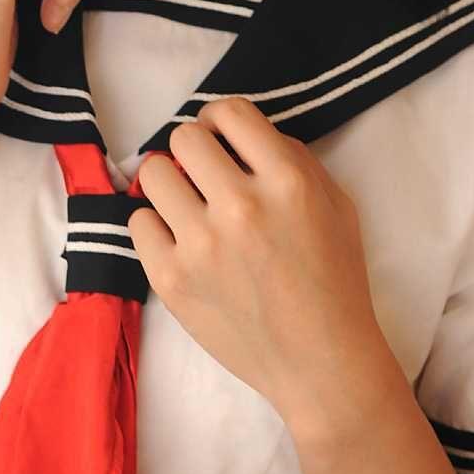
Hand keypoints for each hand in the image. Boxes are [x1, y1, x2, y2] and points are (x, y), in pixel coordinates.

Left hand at [127, 96, 386, 413]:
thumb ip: (292, 159)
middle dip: (195, 151)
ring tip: (190, 207)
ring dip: (172, 184)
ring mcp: (201, 244)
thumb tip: (241, 136)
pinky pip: (138, 222)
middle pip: (183, 137)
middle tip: (206, 177)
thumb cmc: (334, 280)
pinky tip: (181, 242)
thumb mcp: (336, 204)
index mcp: (286, 182)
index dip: (221, 121)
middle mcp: (240, 206)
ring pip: (154, 173)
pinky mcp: (171, 279)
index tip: (222, 140)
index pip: (228, 111)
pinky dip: (156, 227)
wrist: (320, 362)